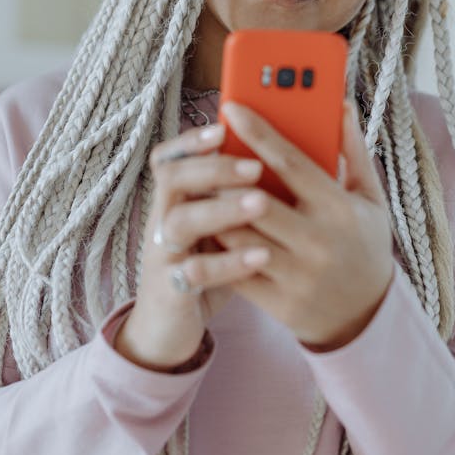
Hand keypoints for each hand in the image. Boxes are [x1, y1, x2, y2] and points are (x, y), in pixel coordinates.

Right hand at [113, 122, 270, 370]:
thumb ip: (244, 192)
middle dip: (214, 167)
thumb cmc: (210, 266)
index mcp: (178, 197)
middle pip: (173, 177)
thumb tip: (290, 155)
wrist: (171, 329)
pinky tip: (261, 256)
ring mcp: (164, 254)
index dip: (192, 139)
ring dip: (219, 209)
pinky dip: (226, 263)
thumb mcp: (224, 226)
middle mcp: (164, 218)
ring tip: (261, 203)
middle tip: (255, 164)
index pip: (172, 155)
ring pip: (179, 221)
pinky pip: (192, 272)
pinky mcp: (171, 290)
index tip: (224, 125)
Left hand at [216, 100, 393, 349]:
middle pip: (256, 200)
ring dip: (214, 210)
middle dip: (225, 174)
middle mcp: (318, 241)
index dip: (258, 133)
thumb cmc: (363, 242)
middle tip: (203, 150)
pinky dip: (215, 250)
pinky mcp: (279, 303)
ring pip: (238, 236)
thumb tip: (340, 103)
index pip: (291, 163)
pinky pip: (235, 273)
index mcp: (339, 208)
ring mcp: (297, 276)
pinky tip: (202, 230)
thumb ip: (352, 149)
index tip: (231, 108)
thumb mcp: (369, 196)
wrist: (366, 316)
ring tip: (199, 187)